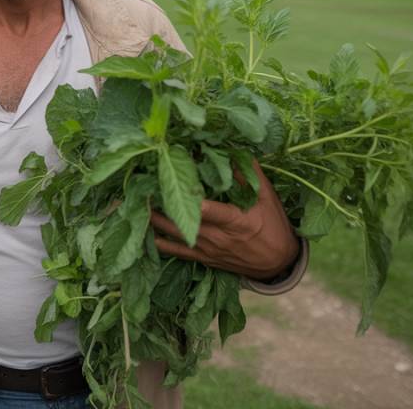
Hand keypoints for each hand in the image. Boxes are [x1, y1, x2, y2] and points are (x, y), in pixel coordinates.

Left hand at [151, 159, 298, 279]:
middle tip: (139, 188)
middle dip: (161, 206)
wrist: (278, 264)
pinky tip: (142, 233)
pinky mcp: (204, 258)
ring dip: (155, 221)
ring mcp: (209, 249)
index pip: (209, 210)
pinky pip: (177, 253)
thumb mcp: (267, 198)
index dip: (190, 200)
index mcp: (236, 221)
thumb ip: (249, 174)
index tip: (170, 183)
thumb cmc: (274, 226)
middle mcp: (219, 237)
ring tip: (134, 205)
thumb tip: (233, 149)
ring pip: (176, 236)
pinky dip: (159, 243)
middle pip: (184, 222)